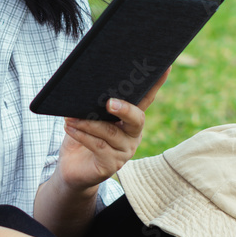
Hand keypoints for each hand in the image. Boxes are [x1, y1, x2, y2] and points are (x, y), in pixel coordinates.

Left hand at [57, 67, 170, 191]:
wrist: (71, 169)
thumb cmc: (80, 135)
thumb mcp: (85, 115)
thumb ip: (91, 102)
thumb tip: (83, 80)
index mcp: (130, 118)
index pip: (146, 99)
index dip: (156, 84)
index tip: (165, 67)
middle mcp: (132, 135)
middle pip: (137, 119)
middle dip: (124, 109)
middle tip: (109, 102)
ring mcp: (124, 151)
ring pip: (110, 132)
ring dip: (89, 122)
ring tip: (71, 116)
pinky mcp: (112, 165)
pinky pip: (99, 147)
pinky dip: (82, 135)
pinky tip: (70, 127)